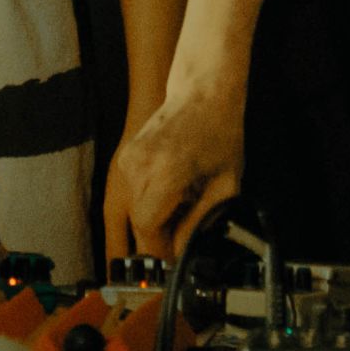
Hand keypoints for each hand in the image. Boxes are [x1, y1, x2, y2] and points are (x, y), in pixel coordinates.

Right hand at [105, 92, 243, 262]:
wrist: (203, 92)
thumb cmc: (220, 135)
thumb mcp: (225, 185)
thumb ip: (200, 222)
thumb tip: (181, 252)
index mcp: (165, 174)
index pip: (148, 228)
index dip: (160, 249)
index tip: (174, 258)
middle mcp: (140, 167)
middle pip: (137, 222)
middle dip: (157, 237)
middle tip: (181, 240)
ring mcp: (128, 160)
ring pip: (131, 210)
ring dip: (152, 220)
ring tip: (180, 212)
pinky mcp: (124, 157)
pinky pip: (130, 195)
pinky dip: (146, 203)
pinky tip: (170, 196)